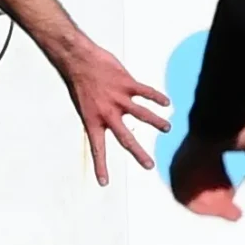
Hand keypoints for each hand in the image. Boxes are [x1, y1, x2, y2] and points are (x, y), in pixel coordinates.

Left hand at [56, 41, 170, 184]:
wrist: (77, 60)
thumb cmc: (80, 83)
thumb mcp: (84, 105)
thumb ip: (100, 115)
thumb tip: (114, 121)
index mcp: (92, 120)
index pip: (97, 149)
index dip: (101, 166)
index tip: (104, 183)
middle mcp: (107, 113)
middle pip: (125, 138)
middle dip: (139, 153)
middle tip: (149, 166)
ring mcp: (118, 98)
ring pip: (142, 114)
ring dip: (156, 122)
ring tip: (167, 129)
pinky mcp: (127, 84)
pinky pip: (146, 92)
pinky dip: (157, 97)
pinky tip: (167, 103)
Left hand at [170, 112, 244, 220]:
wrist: (221, 122)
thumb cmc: (236, 126)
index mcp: (207, 154)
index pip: (211, 178)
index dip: (223, 191)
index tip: (235, 201)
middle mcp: (191, 162)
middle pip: (201, 190)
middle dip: (218, 204)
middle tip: (234, 213)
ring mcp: (182, 167)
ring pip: (193, 195)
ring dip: (212, 208)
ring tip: (231, 214)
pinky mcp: (177, 172)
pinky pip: (184, 197)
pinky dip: (201, 206)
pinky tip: (220, 211)